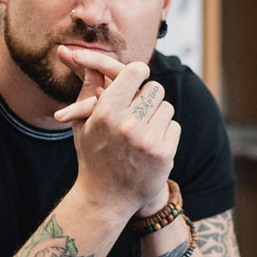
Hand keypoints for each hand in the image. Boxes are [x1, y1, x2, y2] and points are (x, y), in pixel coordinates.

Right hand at [55, 47, 179, 217]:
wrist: (106, 197)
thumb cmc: (92, 154)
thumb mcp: (83, 121)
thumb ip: (87, 88)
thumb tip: (84, 59)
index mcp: (105, 112)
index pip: (134, 72)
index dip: (138, 71)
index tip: (137, 75)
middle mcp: (126, 124)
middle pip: (154, 88)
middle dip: (148, 95)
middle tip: (139, 107)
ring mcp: (146, 140)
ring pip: (166, 107)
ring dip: (157, 115)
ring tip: (142, 128)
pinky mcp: (163, 154)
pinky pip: (173, 126)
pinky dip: (164, 133)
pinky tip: (150, 144)